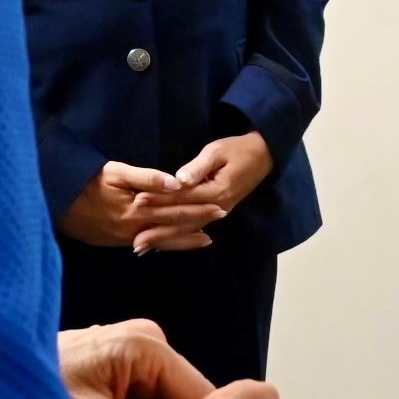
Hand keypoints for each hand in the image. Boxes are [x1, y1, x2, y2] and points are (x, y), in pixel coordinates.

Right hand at [60, 160, 224, 251]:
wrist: (55, 202)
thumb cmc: (85, 181)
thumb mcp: (115, 172)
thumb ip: (146, 178)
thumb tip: (175, 183)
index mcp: (137, 210)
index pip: (176, 210)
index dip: (198, 208)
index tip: (219, 205)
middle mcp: (134, 229)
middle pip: (173, 226)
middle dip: (198, 223)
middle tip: (221, 217)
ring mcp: (125, 237)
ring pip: (162, 240)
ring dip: (184, 239)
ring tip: (205, 238)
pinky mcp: (116, 241)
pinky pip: (147, 243)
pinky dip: (164, 243)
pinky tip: (172, 243)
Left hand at [134, 131, 273, 253]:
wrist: (264, 156)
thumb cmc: (238, 149)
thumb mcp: (218, 151)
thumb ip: (198, 166)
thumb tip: (179, 179)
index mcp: (216, 190)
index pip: (182, 197)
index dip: (159, 199)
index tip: (138, 200)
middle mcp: (217, 207)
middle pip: (183, 219)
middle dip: (158, 229)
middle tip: (135, 240)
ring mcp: (218, 213)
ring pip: (188, 229)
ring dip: (165, 239)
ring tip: (142, 249)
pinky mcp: (216, 213)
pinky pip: (194, 228)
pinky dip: (178, 237)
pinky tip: (162, 243)